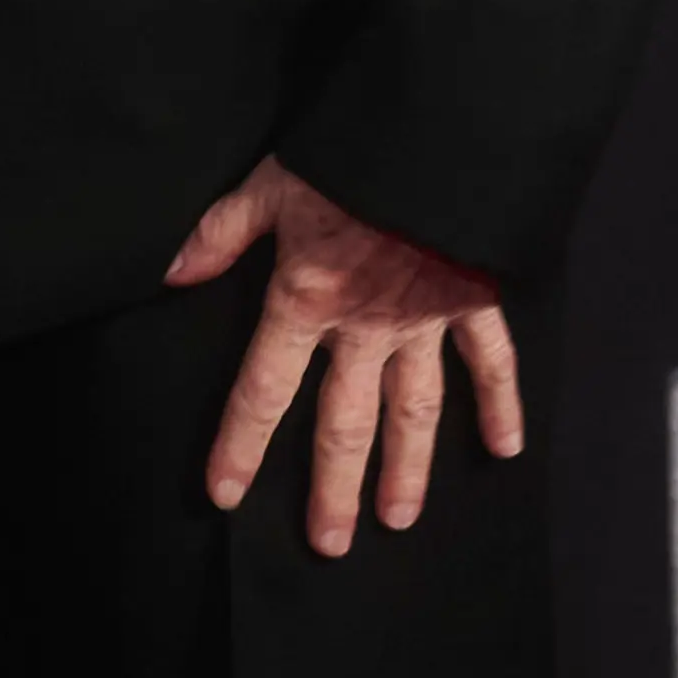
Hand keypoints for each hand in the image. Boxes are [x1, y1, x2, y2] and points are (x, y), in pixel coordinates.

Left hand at [172, 154, 522, 556]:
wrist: (438, 133)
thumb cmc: (347, 154)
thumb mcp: (267, 184)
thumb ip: (220, 233)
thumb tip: (170, 273)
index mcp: (306, 301)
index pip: (262, 389)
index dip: (239, 444)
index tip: (224, 494)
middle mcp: (366, 326)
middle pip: (343, 423)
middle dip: (332, 488)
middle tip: (329, 545)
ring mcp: (426, 321)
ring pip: (414, 411)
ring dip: (407, 469)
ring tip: (397, 520)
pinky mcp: (474, 302)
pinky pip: (493, 363)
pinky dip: (503, 406)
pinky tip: (507, 450)